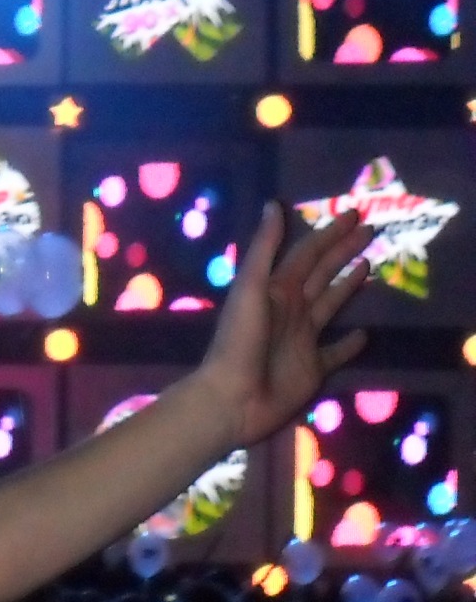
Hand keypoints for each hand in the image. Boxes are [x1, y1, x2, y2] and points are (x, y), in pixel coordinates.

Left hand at [193, 201, 374, 448]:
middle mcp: (291, 310)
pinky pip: (336, 353)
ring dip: (347, 287)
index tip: (354, 214)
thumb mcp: (250, 288)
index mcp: (276, 290)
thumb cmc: (239, 341)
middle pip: (322, 273)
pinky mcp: (312, 368)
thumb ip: (264, 249)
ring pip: (331, 305)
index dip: (329, 234)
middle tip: (370, 231)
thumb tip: (273, 204)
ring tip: (369, 266)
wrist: (232, 397)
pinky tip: (365, 334)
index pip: (307, 254)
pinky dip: (350, 344)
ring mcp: (302, 339)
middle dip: (343, 252)